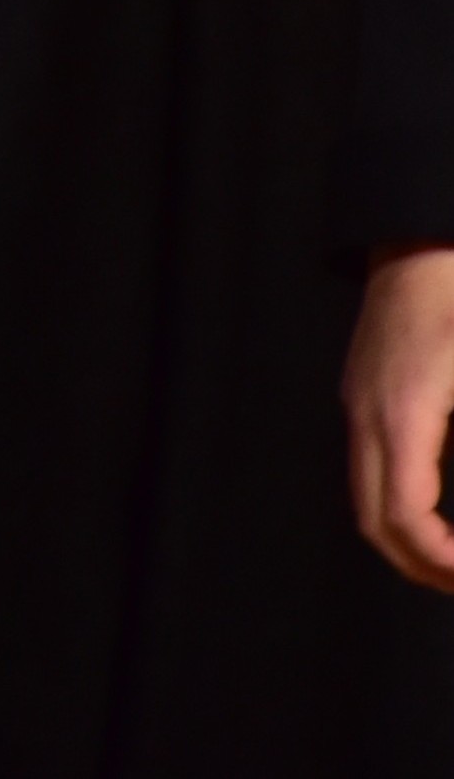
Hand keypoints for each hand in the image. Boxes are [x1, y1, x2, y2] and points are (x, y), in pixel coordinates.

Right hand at [351, 246, 453, 592]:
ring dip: (407, 539)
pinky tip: (441, 508)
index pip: (404, 517)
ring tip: (453, 560)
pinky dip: (400, 504)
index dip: (441, 562)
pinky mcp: (363, 390)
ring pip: (365, 496)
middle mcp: (368, 414)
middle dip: (420, 566)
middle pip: (372, 519)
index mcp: (402, 415)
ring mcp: (359, 401)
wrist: (421, 238)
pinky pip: (371, 467)